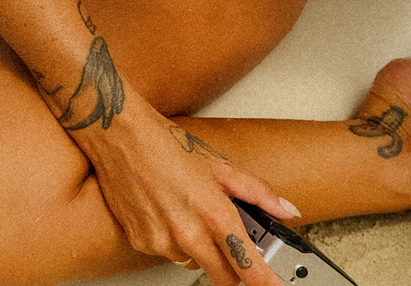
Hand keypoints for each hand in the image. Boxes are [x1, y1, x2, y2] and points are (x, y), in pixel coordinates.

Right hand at [66, 89, 294, 285]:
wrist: (123, 139)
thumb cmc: (171, 147)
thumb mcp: (222, 167)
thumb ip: (258, 193)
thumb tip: (286, 210)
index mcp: (214, 213)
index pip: (245, 263)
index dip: (263, 280)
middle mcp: (188, 234)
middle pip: (222, 276)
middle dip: (234, 270)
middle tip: (237, 250)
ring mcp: (162, 241)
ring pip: (194, 263)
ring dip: (203, 251)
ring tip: (195, 216)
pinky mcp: (141, 243)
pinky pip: (169, 254)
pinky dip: (176, 242)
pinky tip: (172, 215)